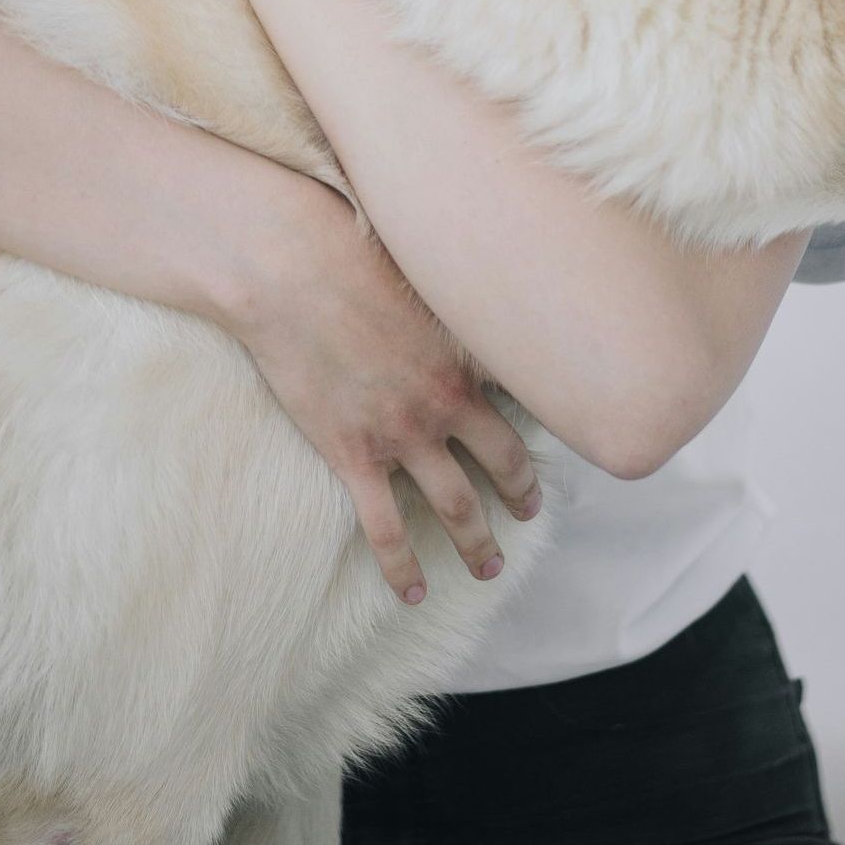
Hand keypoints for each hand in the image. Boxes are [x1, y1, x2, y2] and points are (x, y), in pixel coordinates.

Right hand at [215, 175, 543, 605]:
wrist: (289, 270)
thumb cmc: (350, 251)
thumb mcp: (422, 268)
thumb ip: (453, 293)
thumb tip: (476, 281)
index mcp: (469, 354)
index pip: (527, 399)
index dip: (547, 422)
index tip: (555, 439)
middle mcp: (446, 402)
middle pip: (503, 464)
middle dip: (521, 495)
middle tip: (529, 515)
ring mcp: (402, 435)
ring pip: (456, 506)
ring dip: (477, 542)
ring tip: (489, 568)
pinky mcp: (353, 456)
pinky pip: (386, 530)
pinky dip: (404, 568)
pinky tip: (415, 593)